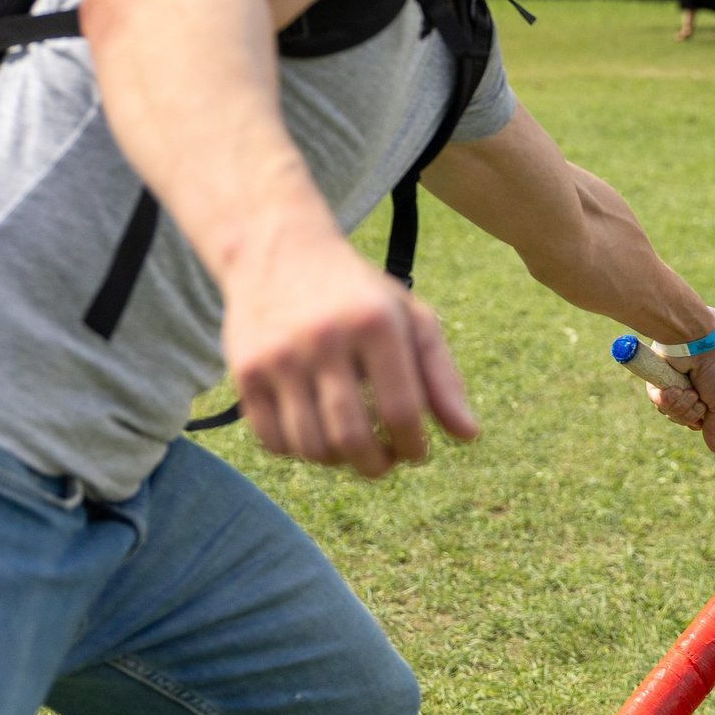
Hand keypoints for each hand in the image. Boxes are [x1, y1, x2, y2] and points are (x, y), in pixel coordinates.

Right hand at [220, 226, 477, 477]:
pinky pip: (273, 441)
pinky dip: (298, 451)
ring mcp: (279, 356)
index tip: (417, 452)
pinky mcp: (244, 372)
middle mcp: (325, 337)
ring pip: (312, 447)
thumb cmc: (356, 293)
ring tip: (351, 447)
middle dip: (376, 465)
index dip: (414, 446)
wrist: (276, 249)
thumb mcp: (407, 316)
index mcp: (375, 321)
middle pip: (353, 438)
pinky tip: (314, 432)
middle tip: (384, 461)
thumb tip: (469, 436)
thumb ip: (441, 375)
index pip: (402, 411)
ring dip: (338, 461)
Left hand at [646, 343, 714, 452]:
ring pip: (670, 414)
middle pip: (683, 421)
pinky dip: (666, 398)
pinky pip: (657, 402)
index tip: (704, 413)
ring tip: (686, 389)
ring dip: (680, 405)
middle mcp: (688, 392)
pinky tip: (673, 388)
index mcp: (706, 396)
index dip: (699, 422)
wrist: (696, 344)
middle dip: (690, 413)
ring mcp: (672, 387)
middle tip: (697, 397)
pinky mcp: (656, 381)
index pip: (697, 423)